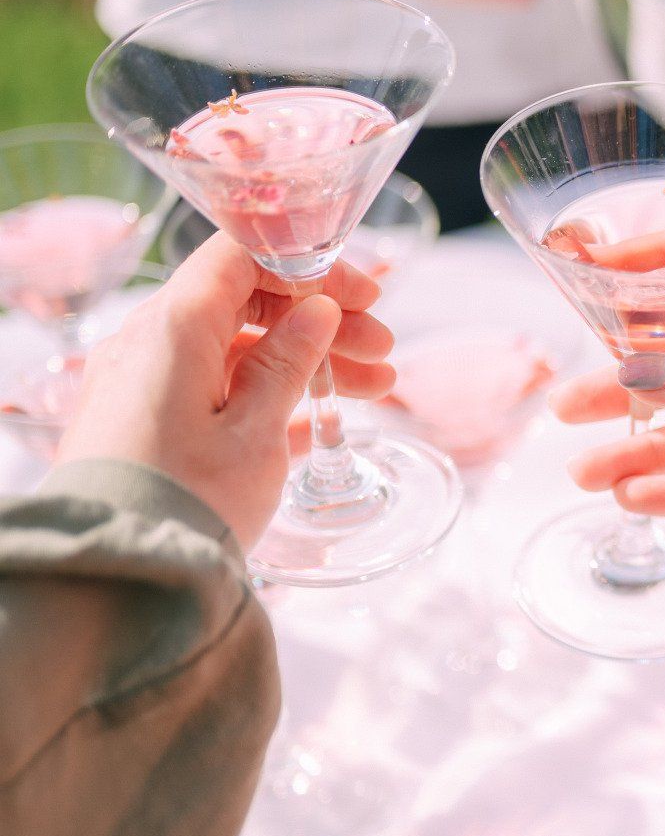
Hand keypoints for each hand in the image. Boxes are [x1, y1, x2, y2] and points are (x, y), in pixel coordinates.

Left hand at [57, 235, 396, 547]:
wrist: (114, 578)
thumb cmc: (186, 499)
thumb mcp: (255, 429)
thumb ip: (288, 362)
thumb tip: (316, 313)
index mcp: (174, 327)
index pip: (242, 257)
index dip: (310, 267)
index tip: (363, 297)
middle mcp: (150, 343)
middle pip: (246, 303)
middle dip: (320, 320)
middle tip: (381, 350)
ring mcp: (144, 383)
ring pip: (238, 348)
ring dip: (306, 359)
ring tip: (372, 390)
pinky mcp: (145, 422)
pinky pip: (215, 386)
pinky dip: (269, 392)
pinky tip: (317, 419)